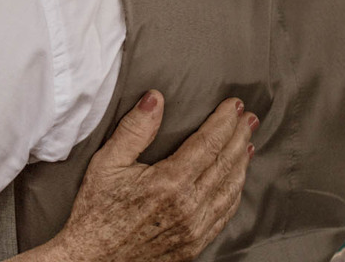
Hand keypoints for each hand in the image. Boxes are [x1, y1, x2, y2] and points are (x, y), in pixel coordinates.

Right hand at [44, 91, 256, 261]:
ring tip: (248, 143)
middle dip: (240, 136)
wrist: (94, 258)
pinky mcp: (195, 244)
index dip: (224, 121)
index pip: (208, 143)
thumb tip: (155, 99)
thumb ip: (135, 130)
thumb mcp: (107, 163)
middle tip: (250, 118)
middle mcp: (189, 207)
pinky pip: (225, 213)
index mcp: (170, 182)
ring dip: (242, 163)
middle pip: (226, 163)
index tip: (235, 105)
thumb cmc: (96, 210)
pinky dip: (235, 192)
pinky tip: (236, 180)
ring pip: (231, 189)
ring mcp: (196, 228)